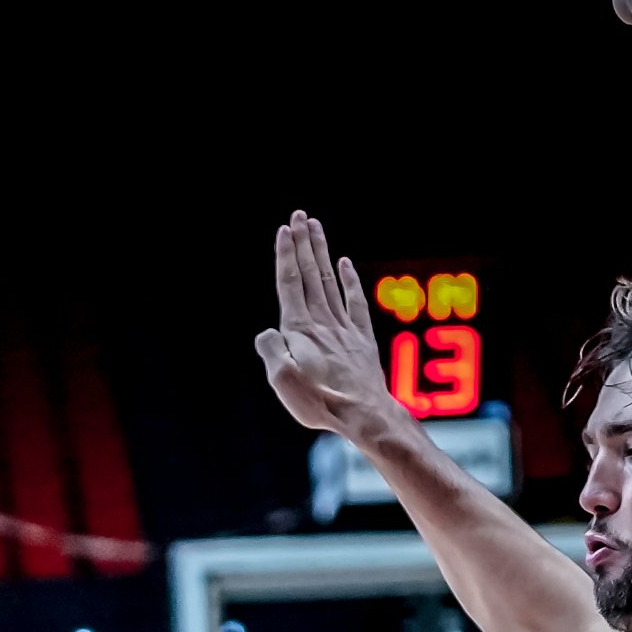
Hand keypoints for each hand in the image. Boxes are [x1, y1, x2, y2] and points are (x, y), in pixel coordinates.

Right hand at [253, 212, 394, 440]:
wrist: (364, 415)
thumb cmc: (320, 403)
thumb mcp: (283, 382)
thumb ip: (271, 351)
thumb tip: (268, 333)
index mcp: (300, 329)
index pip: (290, 283)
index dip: (286, 255)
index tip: (284, 230)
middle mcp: (322, 322)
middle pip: (310, 274)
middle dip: (303, 243)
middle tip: (299, 216)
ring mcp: (344, 328)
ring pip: (329, 281)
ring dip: (322, 253)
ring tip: (316, 227)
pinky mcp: (361, 340)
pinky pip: (355, 302)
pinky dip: (349, 280)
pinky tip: (344, 264)